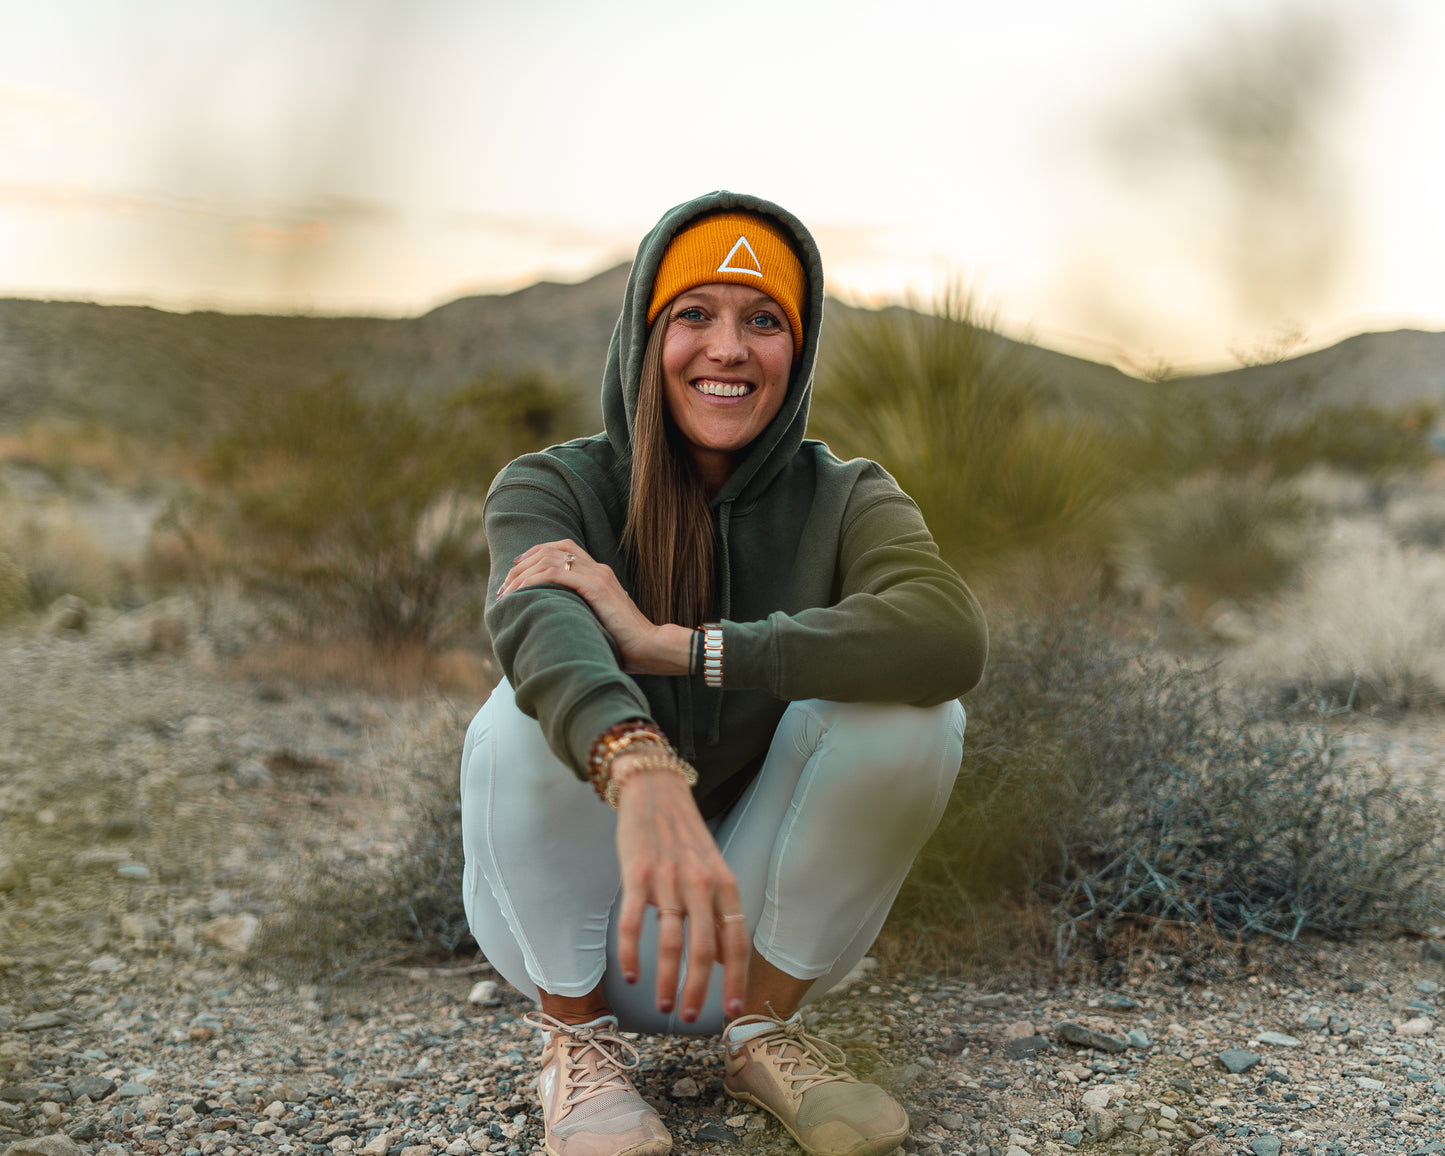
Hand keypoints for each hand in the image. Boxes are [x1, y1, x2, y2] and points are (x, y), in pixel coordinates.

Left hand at [498, 539, 691, 674]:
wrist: (651, 648)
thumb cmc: (626, 645)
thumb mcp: (599, 623)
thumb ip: (581, 615)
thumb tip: (555, 627)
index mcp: (600, 573)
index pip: (564, 547)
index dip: (537, 552)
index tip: (517, 569)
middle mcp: (598, 569)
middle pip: (552, 549)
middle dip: (523, 564)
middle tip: (506, 584)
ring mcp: (597, 576)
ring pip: (549, 558)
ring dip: (523, 573)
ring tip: (508, 591)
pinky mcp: (595, 588)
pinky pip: (556, 574)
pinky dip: (533, 581)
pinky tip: (521, 593)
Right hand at [611, 756, 749, 1021]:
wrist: (655, 790)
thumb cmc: (685, 836)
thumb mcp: (712, 871)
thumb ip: (718, 913)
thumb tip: (722, 960)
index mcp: (725, 883)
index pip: (735, 940)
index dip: (736, 978)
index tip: (733, 1010)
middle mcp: (700, 883)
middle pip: (703, 949)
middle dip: (699, 990)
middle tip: (691, 1018)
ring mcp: (668, 879)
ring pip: (670, 942)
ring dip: (668, 981)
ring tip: (666, 1006)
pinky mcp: (637, 874)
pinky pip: (634, 923)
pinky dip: (632, 953)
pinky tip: (632, 974)